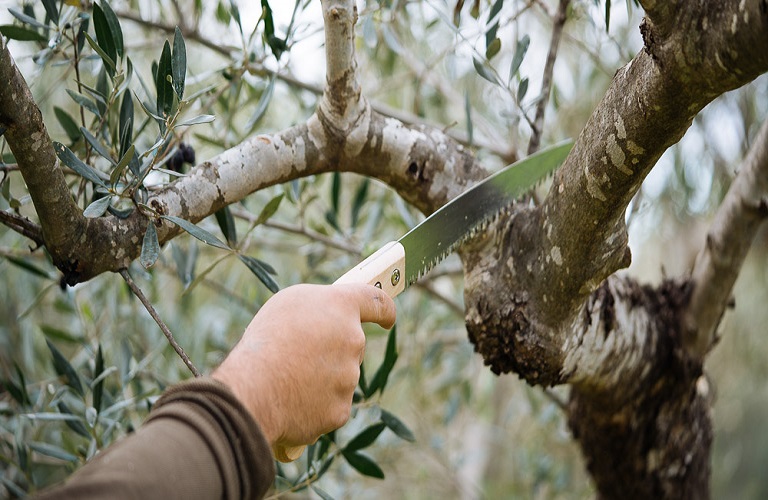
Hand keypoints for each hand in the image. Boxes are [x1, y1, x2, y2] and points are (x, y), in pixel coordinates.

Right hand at [212, 283, 395, 459]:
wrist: (254, 389)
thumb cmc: (265, 341)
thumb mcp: (288, 303)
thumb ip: (320, 308)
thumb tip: (330, 322)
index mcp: (342, 306)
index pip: (377, 302)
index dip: (384, 310)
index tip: (387, 318)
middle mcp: (354, 340)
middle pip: (350, 345)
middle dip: (330, 350)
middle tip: (297, 355)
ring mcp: (350, 378)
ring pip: (338, 377)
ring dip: (317, 378)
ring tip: (285, 379)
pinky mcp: (340, 410)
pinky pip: (328, 405)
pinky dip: (311, 406)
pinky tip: (289, 402)